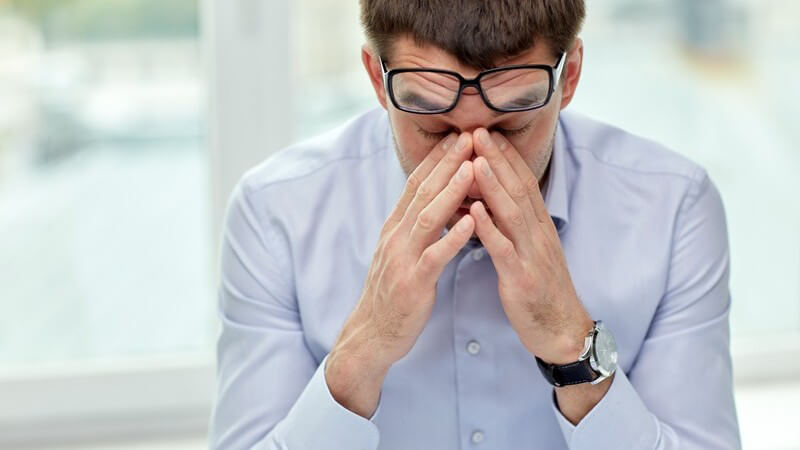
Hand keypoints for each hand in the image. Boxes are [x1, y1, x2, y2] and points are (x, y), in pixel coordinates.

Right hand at [326, 131, 476, 417]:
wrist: (372, 334)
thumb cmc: (392, 293)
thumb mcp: (399, 253)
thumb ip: (413, 227)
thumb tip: (431, 201)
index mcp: (395, 228)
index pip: (416, 183)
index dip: (436, 158)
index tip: (457, 135)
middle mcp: (396, 237)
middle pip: (422, 192)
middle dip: (447, 162)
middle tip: (468, 136)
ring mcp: (402, 258)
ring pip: (428, 217)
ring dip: (451, 190)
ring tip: (472, 167)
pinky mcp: (413, 283)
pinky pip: (435, 255)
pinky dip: (453, 236)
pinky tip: (473, 220)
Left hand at [468, 128, 593, 364]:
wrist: (563, 332)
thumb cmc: (541, 291)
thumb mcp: (531, 252)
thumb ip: (516, 227)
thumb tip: (494, 203)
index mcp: (539, 227)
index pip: (522, 183)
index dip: (506, 157)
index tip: (487, 132)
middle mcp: (538, 234)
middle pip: (517, 190)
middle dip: (497, 159)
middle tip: (477, 131)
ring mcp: (532, 255)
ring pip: (512, 214)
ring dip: (493, 185)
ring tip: (474, 160)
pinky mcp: (522, 278)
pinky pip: (504, 250)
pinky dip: (489, 228)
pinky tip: (474, 211)